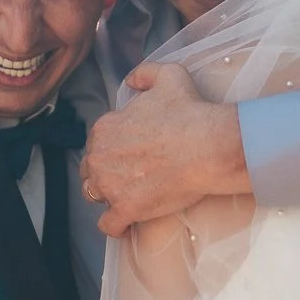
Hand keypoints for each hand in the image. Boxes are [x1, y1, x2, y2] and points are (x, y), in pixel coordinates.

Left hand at [82, 62, 246, 238]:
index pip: (96, 143)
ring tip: (129, 197)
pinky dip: (116, 226)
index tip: (131, 153)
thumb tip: (130, 81)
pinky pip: (109, 225)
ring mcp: (110, 185)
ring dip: (108, 197)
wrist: (209, 145)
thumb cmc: (190, 110)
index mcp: (104, 128)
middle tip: (131, 175)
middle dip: (105, 173)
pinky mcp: (126, 209)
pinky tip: (127, 223)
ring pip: (94, 195)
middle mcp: (99, 157)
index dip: (112, 149)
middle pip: (91, 170)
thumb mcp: (168, 75)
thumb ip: (143, 74)